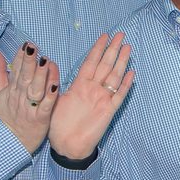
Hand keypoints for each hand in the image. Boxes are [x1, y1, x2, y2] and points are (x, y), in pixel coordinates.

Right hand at [0, 42, 58, 153]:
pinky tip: (55, 85)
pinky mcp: (41, 118)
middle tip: (33, 47)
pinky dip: (50, 96)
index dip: (21, 57)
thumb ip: (0, 73)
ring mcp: (30, 108)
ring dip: (40, 75)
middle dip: (29, 62)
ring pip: (35, 89)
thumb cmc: (8, 115)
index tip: (26, 44)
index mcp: (12, 90)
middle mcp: (20, 97)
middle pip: (24, 77)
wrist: (12, 141)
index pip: (16, 71)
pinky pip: (46, 105)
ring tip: (45, 61)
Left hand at [48, 33, 132, 159]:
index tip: (104, 36)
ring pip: (114, 76)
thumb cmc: (58, 124)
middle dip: (112, 49)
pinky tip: (132, 74)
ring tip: (128, 47)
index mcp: (79, 85)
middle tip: (120, 34)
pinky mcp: (109, 110)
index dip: (97, 49)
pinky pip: (119, 95)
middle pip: (105, 65)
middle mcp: (93, 89)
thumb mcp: (53, 99)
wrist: (67, 145)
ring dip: (121, 62)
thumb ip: (54, 82)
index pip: (90, 62)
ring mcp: (102, 99)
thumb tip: (48, 63)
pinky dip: (125, 85)